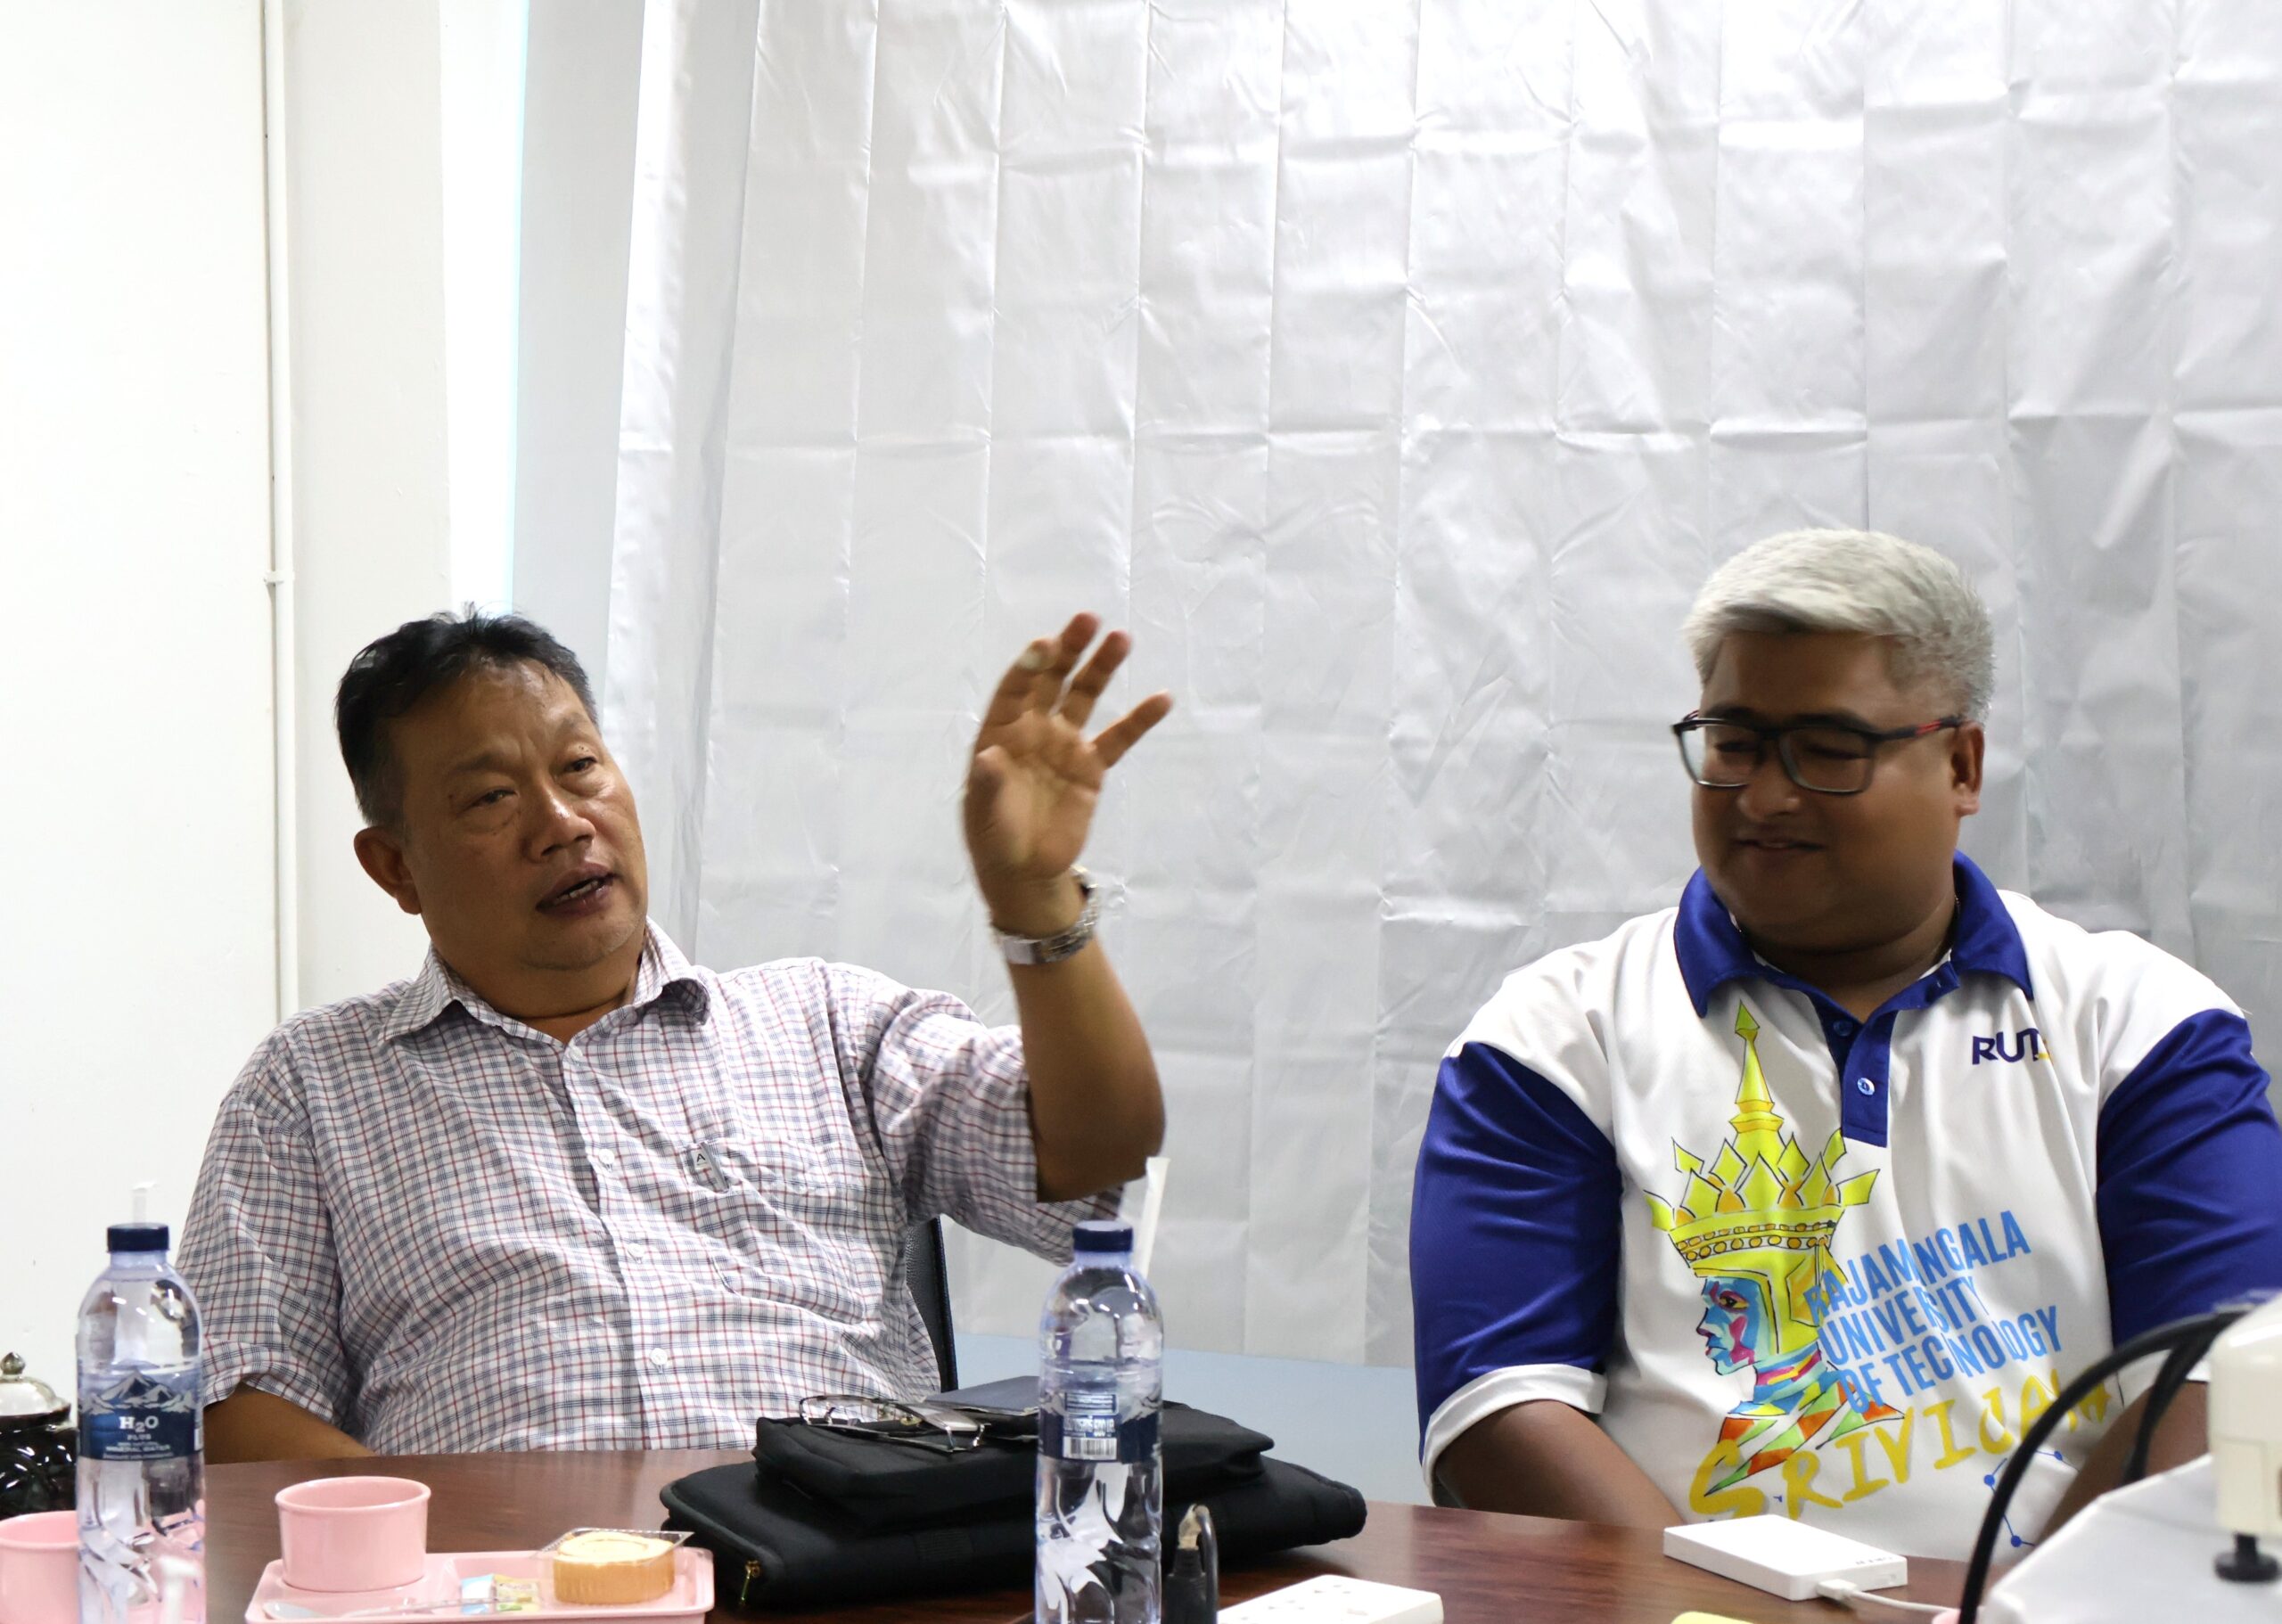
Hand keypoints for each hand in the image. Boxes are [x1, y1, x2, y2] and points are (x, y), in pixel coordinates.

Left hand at [965, 614, 1171, 936]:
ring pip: (1085, 697)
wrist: (1025, 869)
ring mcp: (1065, 744)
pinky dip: (1139, 719)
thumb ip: (988, 785)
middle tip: (1088, 619)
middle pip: (1053, 680)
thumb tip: (989, 757)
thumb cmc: (993, 837)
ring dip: (1102, 668)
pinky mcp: (1092, 766)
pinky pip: (1118, 738)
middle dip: (1069, 650)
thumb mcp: (985, 815)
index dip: (1029, 666)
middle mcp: (1033, 728)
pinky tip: (1161, 699)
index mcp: (1001, 732)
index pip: (1015, 690)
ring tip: (1122, 639)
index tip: (1046, 643)